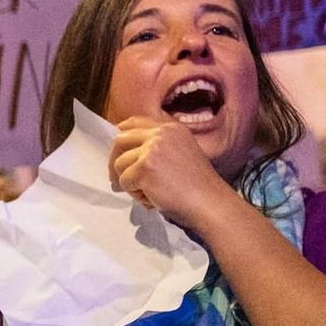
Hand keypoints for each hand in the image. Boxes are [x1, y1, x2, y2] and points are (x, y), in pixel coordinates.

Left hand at [109, 117, 234, 229]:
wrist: (209, 203)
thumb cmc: (197, 186)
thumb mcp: (182, 152)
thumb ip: (160, 146)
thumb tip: (128, 149)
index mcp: (171, 128)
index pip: (135, 121)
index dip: (122, 132)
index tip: (117, 144)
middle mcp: (161, 134)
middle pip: (121, 140)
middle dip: (115, 160)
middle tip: (116, 178)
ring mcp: (152, 149)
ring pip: (120, 164)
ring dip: (130, 182)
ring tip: (150, 193)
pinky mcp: (144, 168)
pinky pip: (125, 181)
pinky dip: (135, 194)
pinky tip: (153, 198)